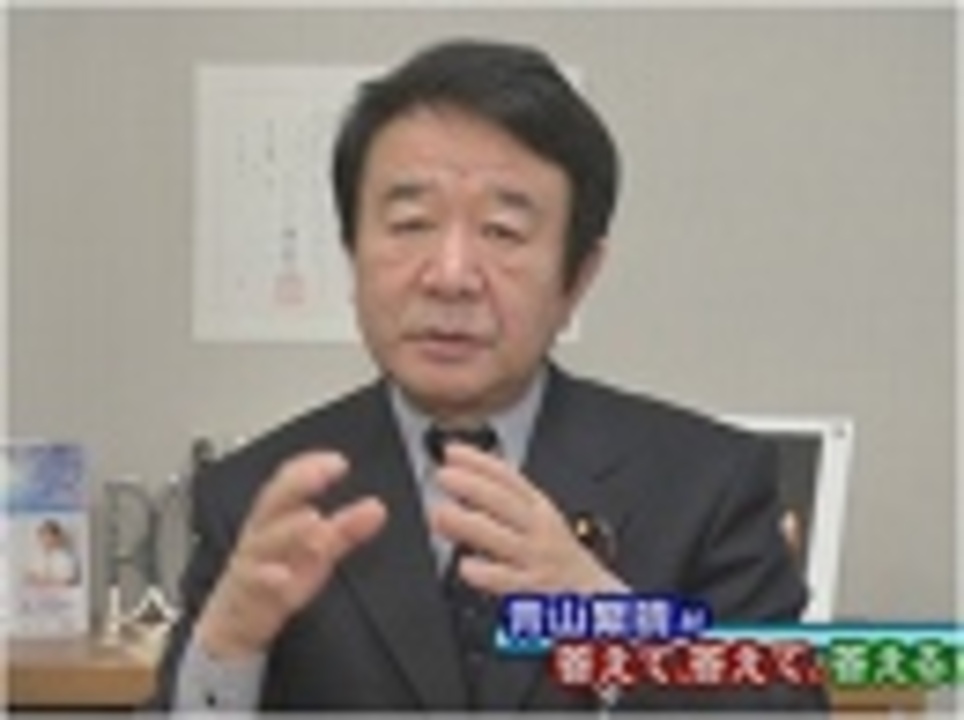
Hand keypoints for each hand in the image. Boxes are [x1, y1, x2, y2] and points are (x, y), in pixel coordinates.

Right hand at [196, 452, 386, 658]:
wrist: (233, 621)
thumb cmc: (275, 575)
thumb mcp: (315, 551)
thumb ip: (345, 529)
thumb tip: (377, 507)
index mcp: (274, 518)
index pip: (289, 483)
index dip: (310, 468)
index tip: (337, 461)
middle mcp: (260, 535)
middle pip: (273, 502)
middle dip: (297, 484)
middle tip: (324, 471)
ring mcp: (251, 564)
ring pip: (265, 542)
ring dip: (290, 529)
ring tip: (315, 518)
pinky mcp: (247, 596)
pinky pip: (255, 585)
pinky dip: (268, 578)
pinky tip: (284, 576)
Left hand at [428, 443, 625, 595]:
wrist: (594, 599)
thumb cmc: (557, 558)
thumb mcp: (538, 520)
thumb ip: (504, 503)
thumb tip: (463, 482)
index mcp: (538, 508)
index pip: (508, 477)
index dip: (480, 462)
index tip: (452, 452)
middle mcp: (538, 529)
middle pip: (505, 502)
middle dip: (474, 486)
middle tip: (444, 476)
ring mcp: (536, 559)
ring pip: (502, 539)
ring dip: (470, 524)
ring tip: (441, 514)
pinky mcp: (534, 591)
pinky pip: (509, 582)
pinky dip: (487, 573)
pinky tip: (466, 566)